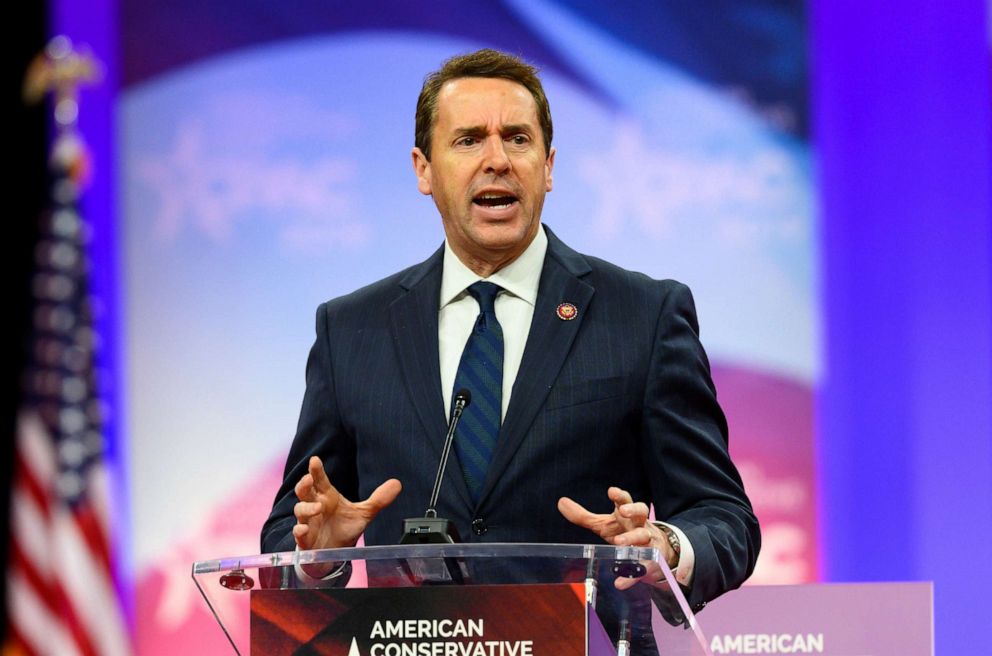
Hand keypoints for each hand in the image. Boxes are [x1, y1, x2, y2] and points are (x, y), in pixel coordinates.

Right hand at [292, 455, 401, 550]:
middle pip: (304, 491)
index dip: (316, 470)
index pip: (320, 480)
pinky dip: (299, 531)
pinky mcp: (305, 540)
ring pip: (300, 510)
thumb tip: (397, 483)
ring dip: (306, 507)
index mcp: (327, 497)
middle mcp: (315, 506)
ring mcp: (308, 522)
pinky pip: (298, 534)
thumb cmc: (343, 528)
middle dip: (304, 484)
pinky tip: (303, 528)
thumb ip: (378, 499)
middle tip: (309, 479)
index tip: (315, 460)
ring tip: (318, 507)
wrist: (334, 553)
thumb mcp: (363, 513)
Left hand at [558, 486, 674, 589]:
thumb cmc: (625, 533)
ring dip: (632, 538)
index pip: (625, 500)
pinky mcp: (651, 562)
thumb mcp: (604, 524)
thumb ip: (583, 516)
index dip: (620, 496)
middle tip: (623, 511)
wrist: (657, 553)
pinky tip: (620, 583)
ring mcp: (648, 542)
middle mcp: (640, 524)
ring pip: (644, 536)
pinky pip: (643, 568)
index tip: (612, 491)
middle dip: (633, 510)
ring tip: (618, 542)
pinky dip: (632, 576)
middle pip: (641, 511)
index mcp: (627, 515)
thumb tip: (561, 502)